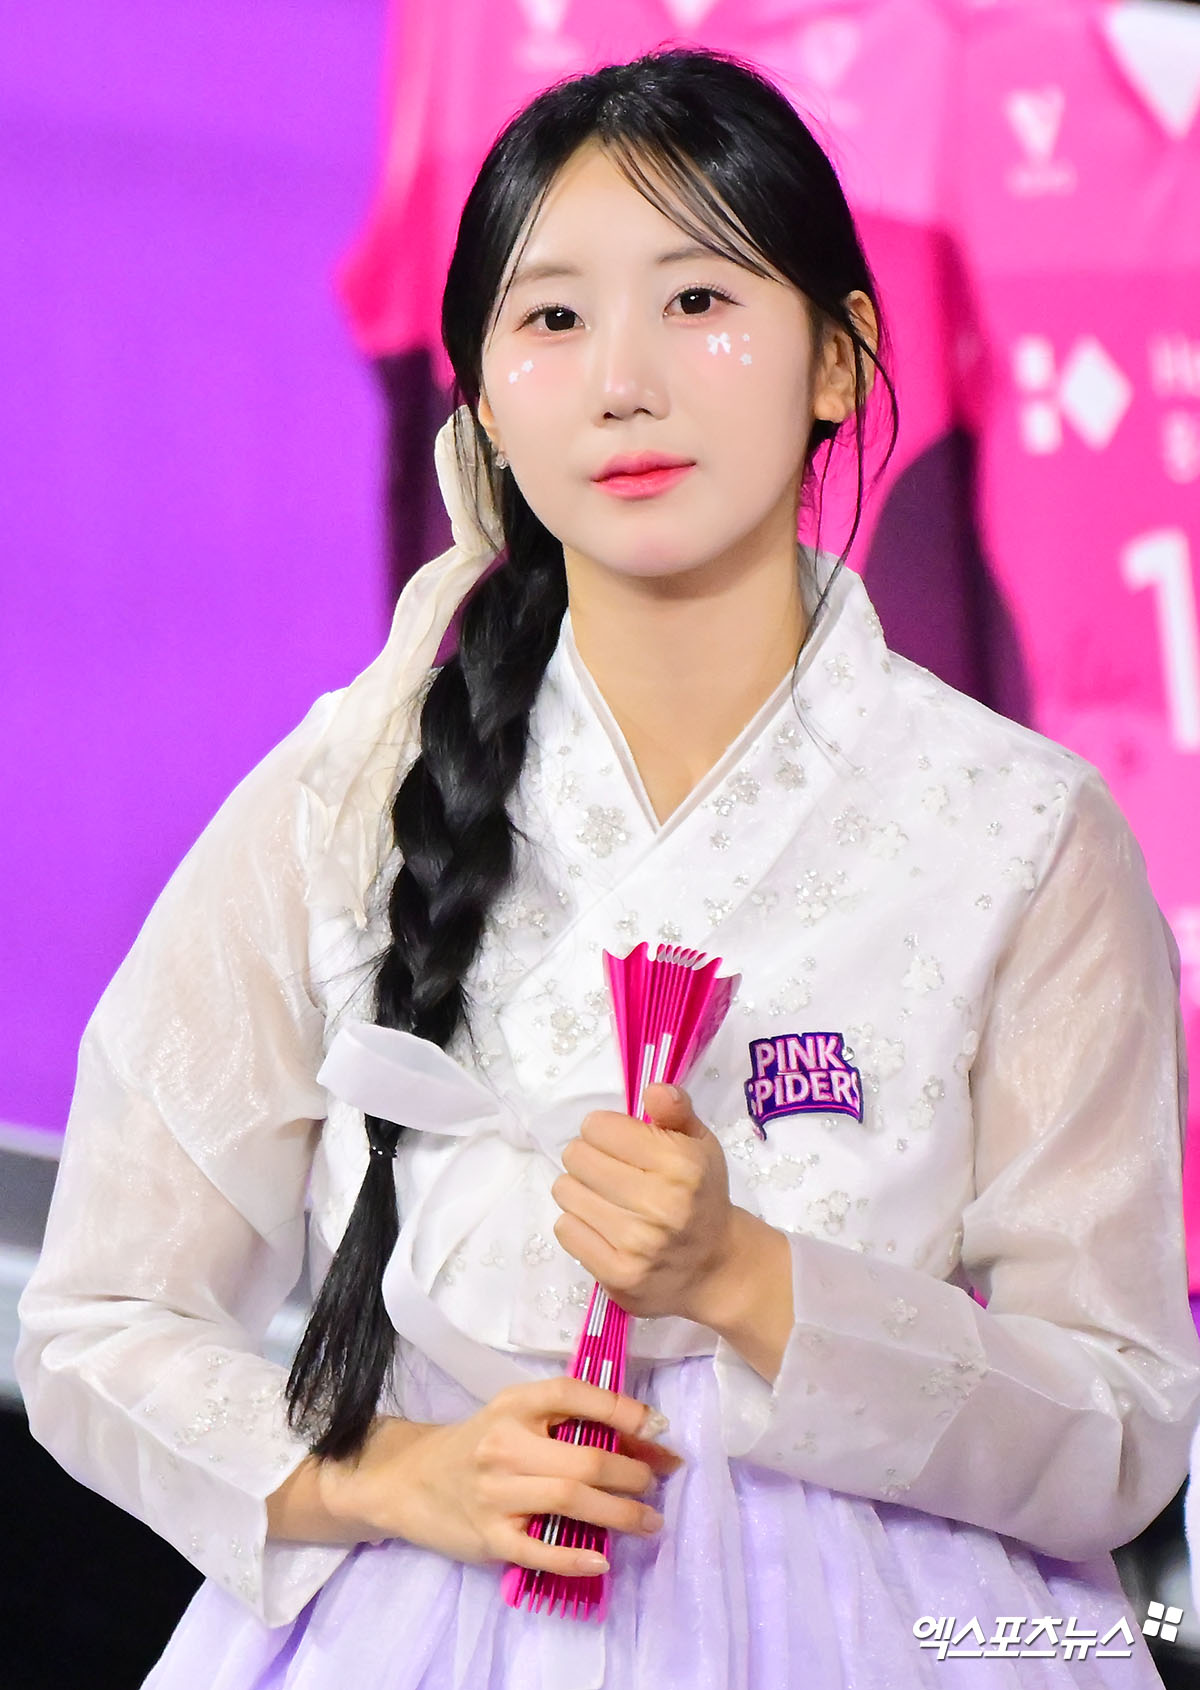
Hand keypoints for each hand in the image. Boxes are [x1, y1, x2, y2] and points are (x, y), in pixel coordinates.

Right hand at [322, 1379, 682, 1577]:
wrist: (410, 1481)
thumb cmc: (479, 1445)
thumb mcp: (516, 1418)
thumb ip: (569, 1422)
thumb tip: (647, 1436)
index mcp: (514, 1405)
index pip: (573, 1395)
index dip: (621, 1409)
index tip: (658, 1427)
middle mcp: (505, 1444)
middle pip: (585, 1458)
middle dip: (634, 1472)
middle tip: (657, 1480)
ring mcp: (495, 1493)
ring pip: (572, 1500)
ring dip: (621, 1513)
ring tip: (649, 1520)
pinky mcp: (489, 1537)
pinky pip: (540, 1551)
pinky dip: (576, 1557)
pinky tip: (602, 1560)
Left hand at [551, 1082, 737, 1323]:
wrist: (716, 1266)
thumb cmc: (701, 1195)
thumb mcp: (700, 1144)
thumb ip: (676, 1110)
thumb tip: (652, 1089)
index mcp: (680, 1164)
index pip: (598, 1127)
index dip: (604, 1130)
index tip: (618, 1142)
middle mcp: (660, 1204)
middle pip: (576, 1157)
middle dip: (588, 1158)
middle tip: (609, 1171)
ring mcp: (637, 1244)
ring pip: (565, 1192)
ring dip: (579, 1190)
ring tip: (605, 1198)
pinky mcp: (618, 1275)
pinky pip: (565, 1230)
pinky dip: (577, 1224)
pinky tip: (602, 1226)